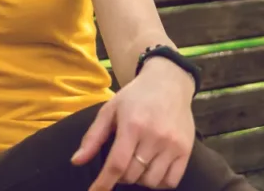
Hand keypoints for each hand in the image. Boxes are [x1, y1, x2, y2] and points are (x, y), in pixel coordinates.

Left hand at [71, 59, 195, 189]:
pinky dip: (158, 183)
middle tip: (117, 165)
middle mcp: (154, 137)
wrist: (169, 83)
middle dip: (119, 177)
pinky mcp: (186, 150)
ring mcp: (172, 145)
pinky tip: (150, 171)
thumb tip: (76, 161)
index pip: (117, 164)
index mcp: (132, 126)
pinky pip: (171, 181)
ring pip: (151, 181)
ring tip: (134, 165)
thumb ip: (93, 137)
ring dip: (138, 180)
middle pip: (133, 175)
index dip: (104, 183)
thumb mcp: (109, 110)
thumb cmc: (134, 97)